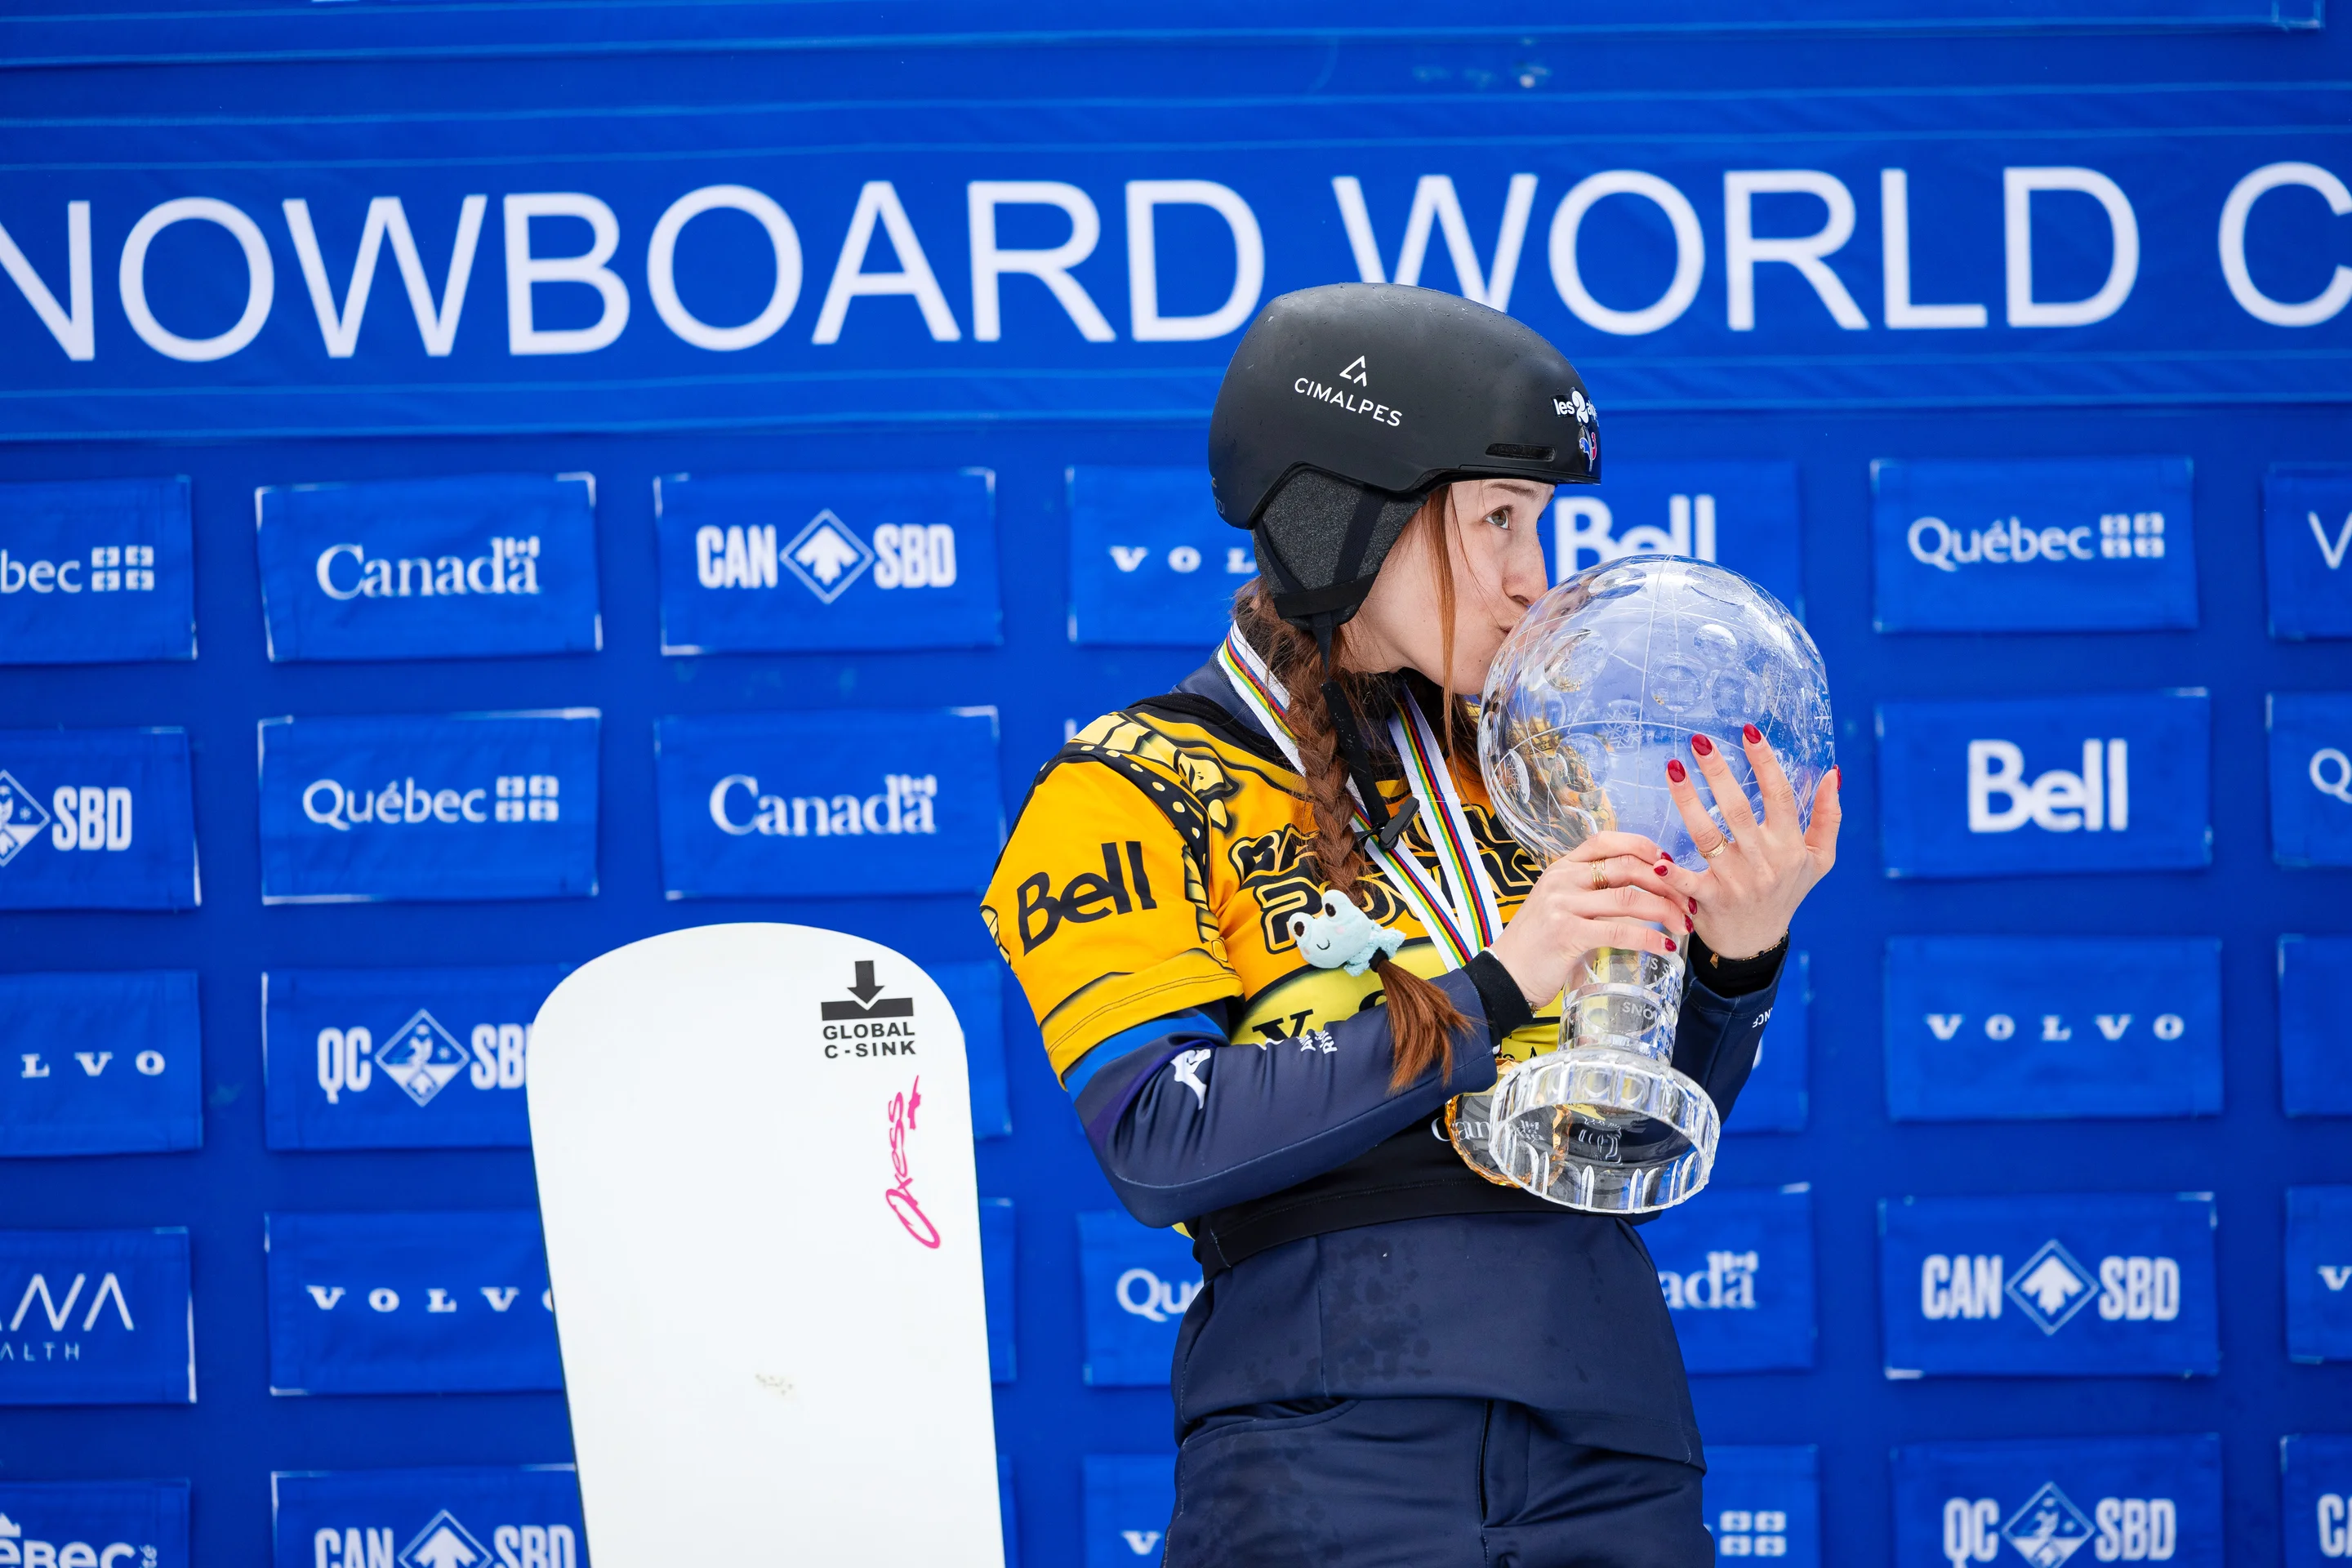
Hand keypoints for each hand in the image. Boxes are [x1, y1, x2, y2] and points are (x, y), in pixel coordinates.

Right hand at [1487, 831, 1690, 1007]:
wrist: (1505, 975)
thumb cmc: (1537, 945)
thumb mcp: (1560, 908)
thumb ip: (1591, 896)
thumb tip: (1639, 897)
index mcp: (1561, 868)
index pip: (1607, 841)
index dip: (1643, 847)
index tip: (1669, 862)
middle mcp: (1562, 879)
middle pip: (1626, 867)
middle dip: (1665, 883)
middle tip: (1687, 901)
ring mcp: (1563, 905)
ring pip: (1629, 897)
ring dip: (1665, 910)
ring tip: (1684, 925)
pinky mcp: (1567, 933)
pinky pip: (1620, 931)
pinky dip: (1649, 937)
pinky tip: (1665, 946)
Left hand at [1659, 725, 1840, 960]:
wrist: (1758, 942)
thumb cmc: (1787, 891)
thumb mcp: (1819, 858)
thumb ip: (1828, 816)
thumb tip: (1833, 772)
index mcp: (1790, 845)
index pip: (1780, 795)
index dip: (1765, 761)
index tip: (1748, 730)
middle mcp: (1764, 861)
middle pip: (1738, 809)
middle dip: (1718, 771)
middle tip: (1698, 741)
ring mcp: (1736, 881)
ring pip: (1708, 835)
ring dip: (1688, 801)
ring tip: (1673, 768)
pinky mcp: (1710, 901)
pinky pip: (1689, 884)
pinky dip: (1673, 874)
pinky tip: (1656, 856)